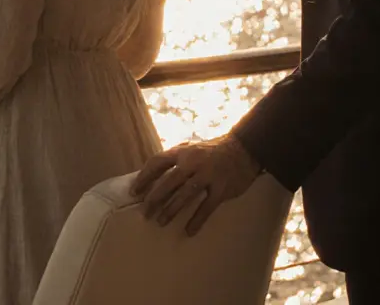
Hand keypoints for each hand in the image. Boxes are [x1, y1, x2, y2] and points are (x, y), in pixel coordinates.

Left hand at [131, 133, 260, 235]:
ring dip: (171, 209)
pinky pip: (207, 207)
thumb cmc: (213, 151)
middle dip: (155, 198)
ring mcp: (209, 175)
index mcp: (183, 151)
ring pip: (186, 194)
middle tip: (145, 213)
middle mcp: (194, 162)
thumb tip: (152, 176)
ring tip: (160, 222)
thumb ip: (175, 159)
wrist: (244, 149)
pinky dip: (197, 220)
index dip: (144, 177)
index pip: (158, 162)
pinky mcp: (222, 188)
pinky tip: (189, 231)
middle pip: (169, 181)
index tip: (135, 192)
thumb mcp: (192, 148)